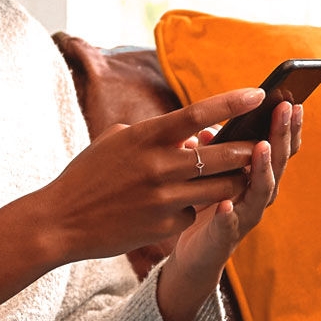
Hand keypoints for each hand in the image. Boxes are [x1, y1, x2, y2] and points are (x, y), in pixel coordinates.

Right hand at [39, 88, 281, 262]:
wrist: (60, 221)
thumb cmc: (87, 177)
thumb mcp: (114, 142)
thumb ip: (150, 134)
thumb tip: (185, 135)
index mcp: (145, 137)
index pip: (198, 113)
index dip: (232, 102)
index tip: (258, 93)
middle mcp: (158, 166)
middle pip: (221, 153)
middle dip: (246, 149)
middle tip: (259, 144)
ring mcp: (163, 199)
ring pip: (219, 187)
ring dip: (233, 181)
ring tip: (238, 175)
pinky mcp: (164, 227)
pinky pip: (194, 213)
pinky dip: (192, 209)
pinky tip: (178, 209)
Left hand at [155, 98, 302, 320]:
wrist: (196, 254)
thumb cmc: (207, 204)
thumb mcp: (212, 172)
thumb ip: (214, 152)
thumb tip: (206, 130)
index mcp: (258, 175)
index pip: (280, 147)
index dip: (288, 125)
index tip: (293, 99)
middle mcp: (259, 194)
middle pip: (278, 162)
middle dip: (283, 134)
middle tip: (287, 109)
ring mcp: (246, 216)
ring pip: (261, 191)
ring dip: (264, 168)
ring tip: (262, 147)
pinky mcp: (225, 237)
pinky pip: (228, 225)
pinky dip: (228, 215)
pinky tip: (223, 204)